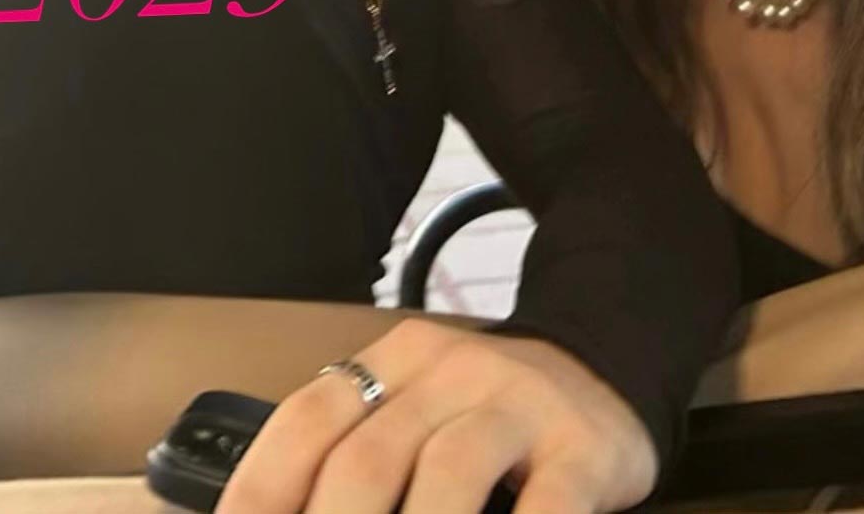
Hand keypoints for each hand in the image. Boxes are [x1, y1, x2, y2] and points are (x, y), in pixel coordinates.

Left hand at [214, 317, 657, 512]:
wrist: (603, 368)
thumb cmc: (483, 417)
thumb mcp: (413, 413)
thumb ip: (350, 459)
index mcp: (393, 363)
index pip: (309, 419)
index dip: (260, 494)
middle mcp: (450, 371)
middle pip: (370, 457)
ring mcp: (518, 403)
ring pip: (451, 471)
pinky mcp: (580, 446)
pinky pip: (546, 504)